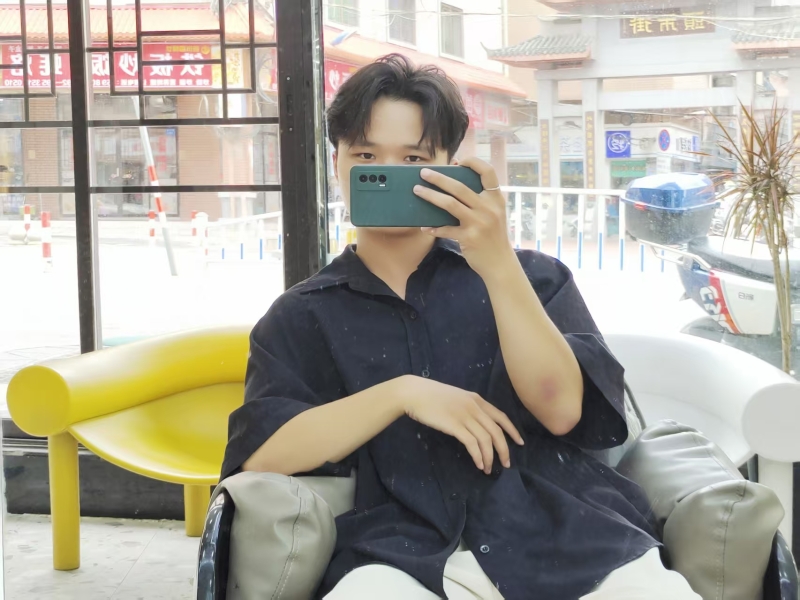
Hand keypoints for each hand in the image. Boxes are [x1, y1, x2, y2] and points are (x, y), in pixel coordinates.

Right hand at [393, 375, 523, 474]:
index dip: (512, 431)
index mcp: (477, 400)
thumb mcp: (457, 398)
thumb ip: (469, 408)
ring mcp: (465, 416)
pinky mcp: (454, 425)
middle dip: (504, 449)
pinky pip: (472, 443)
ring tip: (488, 469)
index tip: (519, 443)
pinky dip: (478, 456)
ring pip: (486, 439)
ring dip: (490, 457)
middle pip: (497, 431)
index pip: (501, 417)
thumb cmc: (432, 396)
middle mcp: (475, 407)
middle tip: (506, 464)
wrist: (415, 393)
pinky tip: (479, 464)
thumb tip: (478, 423)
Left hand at [414, 157, 515, 278]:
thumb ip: (482, 199)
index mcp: (496, 198)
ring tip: (417, 190)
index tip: (457, 161)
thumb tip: (455, 181)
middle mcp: (489, 208)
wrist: (500, 262)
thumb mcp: (495, 213)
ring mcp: (479, 223)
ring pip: (449, 204)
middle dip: (439, 178)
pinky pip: (446, 229)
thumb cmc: (493, 235)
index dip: (473, 162)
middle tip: (424, 173)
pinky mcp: (469, 238)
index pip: (488, 171)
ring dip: (430, 196)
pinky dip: (434, 228)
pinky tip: (425, 227)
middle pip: (459, 187)